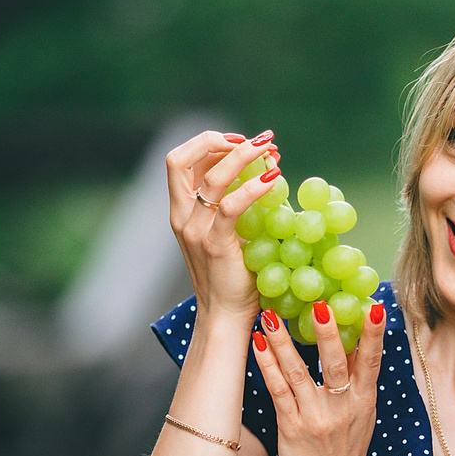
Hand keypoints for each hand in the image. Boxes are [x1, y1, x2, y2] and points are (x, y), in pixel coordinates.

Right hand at [166, 130, 280, 322]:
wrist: (226, 315)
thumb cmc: (234, 275)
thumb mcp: (230, 231)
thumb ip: (236, 203)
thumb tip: (264, 167)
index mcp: (181, 211)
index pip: (180, 160)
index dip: (208, 142)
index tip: (241, 140)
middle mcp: (181, 217)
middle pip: (181, 159)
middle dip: (219, 141)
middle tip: (257, 141)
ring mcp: (194, 231)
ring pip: (211, 178)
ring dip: (242, 156)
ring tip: (271, 151)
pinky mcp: (214, 245)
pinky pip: (231, 207)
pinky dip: (254, 187)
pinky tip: (274, 179)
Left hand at [251, 299, 387, 455]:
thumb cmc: (347, 450)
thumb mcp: (363, 415)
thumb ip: (358, 380)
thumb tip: (355, 340)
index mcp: (364, 401)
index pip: (372, 361)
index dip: (374, 334)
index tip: (374, 306)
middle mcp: (341, 408)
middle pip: (335, 364)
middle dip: (328, 334)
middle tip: (319, 305)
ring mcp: (315, 418)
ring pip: (299, 374)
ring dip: (283, 343)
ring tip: (271, 316)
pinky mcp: (292, 428)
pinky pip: (278, 391)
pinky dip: (267, 366)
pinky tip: (258, 345)